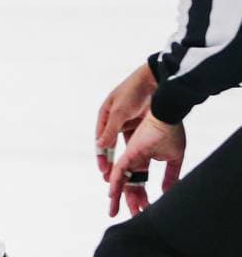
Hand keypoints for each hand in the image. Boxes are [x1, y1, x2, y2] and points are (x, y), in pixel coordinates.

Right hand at [95, 63, 156, 179]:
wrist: (157, 77)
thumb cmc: (135, 90)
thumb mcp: (121, 111)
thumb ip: (111, 129)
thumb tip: (100, 146)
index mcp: (105, 116)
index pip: (101, 141)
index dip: (102, 157)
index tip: (104, 171)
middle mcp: (115, 122)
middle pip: (111, 147)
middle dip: (111, 163)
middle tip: (112, 179)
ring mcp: (128, 123)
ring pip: (123, 146)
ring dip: (124, 160)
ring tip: (126, 175)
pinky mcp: (141, 124)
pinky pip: (136, 141)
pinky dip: (137, 152)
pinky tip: (139, 163)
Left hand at [108, 113, 184, 217]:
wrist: (169, 115)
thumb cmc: (171, 132)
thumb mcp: (173, 158)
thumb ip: (170, 175)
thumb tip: (168, 192)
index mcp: (144, 160)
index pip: (140, 182)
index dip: (142, 196)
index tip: (145, 209)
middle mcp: (134, 160)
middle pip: (129, 185)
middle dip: (130, 201)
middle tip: (131, 216)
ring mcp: (130, 157)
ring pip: (120, 181)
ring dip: (117, 198)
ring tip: (114, 212)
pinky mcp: (129, 154)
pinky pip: (119, 171)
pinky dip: (115, 184)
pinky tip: (112, 196)